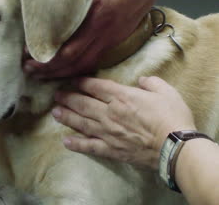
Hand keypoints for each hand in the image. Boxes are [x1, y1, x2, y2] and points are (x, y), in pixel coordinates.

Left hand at [23, 0, 160, 77]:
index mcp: (96, 12)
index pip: (68, 41)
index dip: (47, 51)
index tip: (27, 52)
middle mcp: (102, 31)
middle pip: (72, 59)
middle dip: (47, 68)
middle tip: (27, 69)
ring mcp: (108, 40)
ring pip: (82, 66)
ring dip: (59, 74)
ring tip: (38, 75)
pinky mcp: (111, 45)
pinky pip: (91, 64)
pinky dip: (74, 72)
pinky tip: (59, 74)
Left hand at [52, 76, 195, 169]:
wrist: (175, 147)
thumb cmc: (172, 117)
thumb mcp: (166, 91)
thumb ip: (151, 83)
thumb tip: (142, 80)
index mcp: (121, 97)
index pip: (95, 87)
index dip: (82, 82)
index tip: (72, 80)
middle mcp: (109, 113)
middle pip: (83, 103)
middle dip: (68, 98)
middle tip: (56, 96)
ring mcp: (108, 132)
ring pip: (81, 123)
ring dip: (66, 117)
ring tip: (55, 112)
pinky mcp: (111, 149)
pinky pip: (89, 146)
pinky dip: (76, 144)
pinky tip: (66, 142)